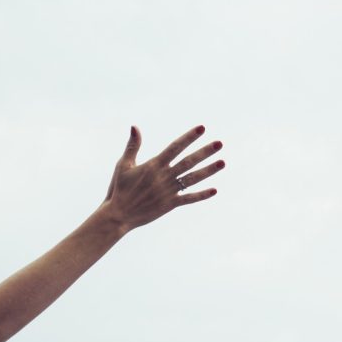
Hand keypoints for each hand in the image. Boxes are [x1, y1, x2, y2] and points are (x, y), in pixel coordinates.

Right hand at [100, 125, 222, 233]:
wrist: (119, 215)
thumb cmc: (120, 189)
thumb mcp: (123, 165)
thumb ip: (132, 146)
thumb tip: (134, 126)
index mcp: (154, 165)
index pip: (175, 147)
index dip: (189, 137)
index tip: (202, 128)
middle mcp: (163, 177)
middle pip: (188, 162)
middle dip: (204, 152)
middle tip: (219, 143)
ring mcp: (168, 191)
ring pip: (192, 179)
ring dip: (208, 171)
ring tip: (222, 162)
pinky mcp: (169, 205)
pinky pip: (188, 199)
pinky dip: (201, 195)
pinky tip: (214, 190)